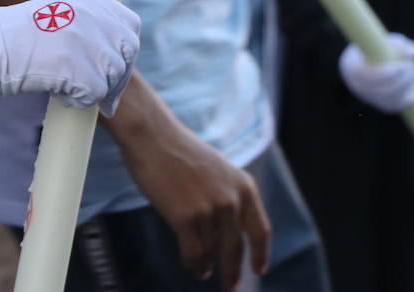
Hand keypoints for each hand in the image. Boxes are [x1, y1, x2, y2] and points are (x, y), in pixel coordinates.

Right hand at [0, 0, 139, 114]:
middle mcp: (91, 16)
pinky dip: (79, 101)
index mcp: (87, 0)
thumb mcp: (57, 15)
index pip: (130, 23)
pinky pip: (95, 94)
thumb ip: (86, 26)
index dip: (126, 49)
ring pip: (113, 75)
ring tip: (67, 88)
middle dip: (119, 78)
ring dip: (96, 90)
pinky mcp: (78, 68)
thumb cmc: (15, 38)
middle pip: (128, 51)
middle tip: (105, 98)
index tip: (116, 67)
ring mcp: (86, 41)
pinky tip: (59, 94)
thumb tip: (115, 58)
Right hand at [109, 76, 270, 289]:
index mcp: (243, 186)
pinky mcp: (186, 218)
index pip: (260, 230)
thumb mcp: (217, 171)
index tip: (260, 271)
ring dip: (207, 265)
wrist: (153, 136)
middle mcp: (231, 199)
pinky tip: (192, 267)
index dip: (260, 254)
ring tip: (201, 270)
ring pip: (212, 253)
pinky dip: (193, 265)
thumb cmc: (179, 152)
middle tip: (230, 287)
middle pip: (236, 249)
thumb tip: (229, 234)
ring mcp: (209, 209)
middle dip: (233, 272)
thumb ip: (228, 197)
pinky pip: (193, 254)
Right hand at [339, 35, 413, 114]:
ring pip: (389, 99)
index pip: (372, 76)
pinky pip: (391, 107)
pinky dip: (406, 102)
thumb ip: (401, 45)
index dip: (392, 73)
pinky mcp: (376, 103)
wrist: (359, 61)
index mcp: (353, 67)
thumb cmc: (373, 48)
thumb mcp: (385, 42)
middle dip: (406, 80)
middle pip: (384, 89)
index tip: (409, 64)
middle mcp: (357, 86)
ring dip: (408, 88)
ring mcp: (366, 96)